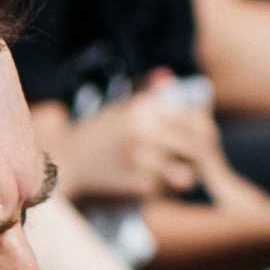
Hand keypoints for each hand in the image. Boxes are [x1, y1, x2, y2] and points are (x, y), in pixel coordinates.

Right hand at [48, 70, 225, 203]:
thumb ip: (146, 95)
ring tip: (176, 177)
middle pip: (197, 147)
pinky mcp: (137, 185)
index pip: (196, 119)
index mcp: (144, 109)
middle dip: (201, 159)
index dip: (205, 132)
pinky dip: (166, 192)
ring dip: (185, 178)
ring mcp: (141, 159)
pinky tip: (156, 188)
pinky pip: (168, 191)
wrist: (63, 167)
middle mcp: (145, 131)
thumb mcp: (118, 109)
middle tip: (193, 165)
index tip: (202, 141)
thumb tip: (168, 77)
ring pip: (187, 173)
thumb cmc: (94, 138)